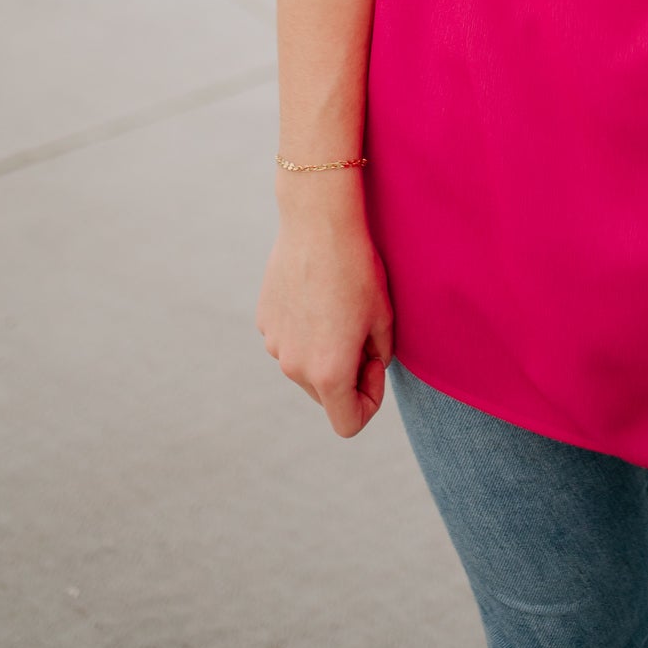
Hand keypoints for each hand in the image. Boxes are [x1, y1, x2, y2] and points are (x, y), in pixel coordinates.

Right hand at [256, 186, 393, 437]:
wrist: (318, 223)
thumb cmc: (358, 268)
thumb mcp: (383, 316)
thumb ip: (377, 356)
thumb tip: (365, 366)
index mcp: (329, 372)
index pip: (348, 424)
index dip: (369, 400)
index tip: (374, 363)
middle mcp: (295, 367)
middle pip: (326, 395)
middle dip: (347, 376)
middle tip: (363, 333)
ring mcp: (275, 345)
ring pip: (305, 366)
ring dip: (324, 351)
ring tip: (339, 307)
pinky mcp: (264, 322)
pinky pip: (289, 340)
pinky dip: (305, 330)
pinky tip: (317, 293)